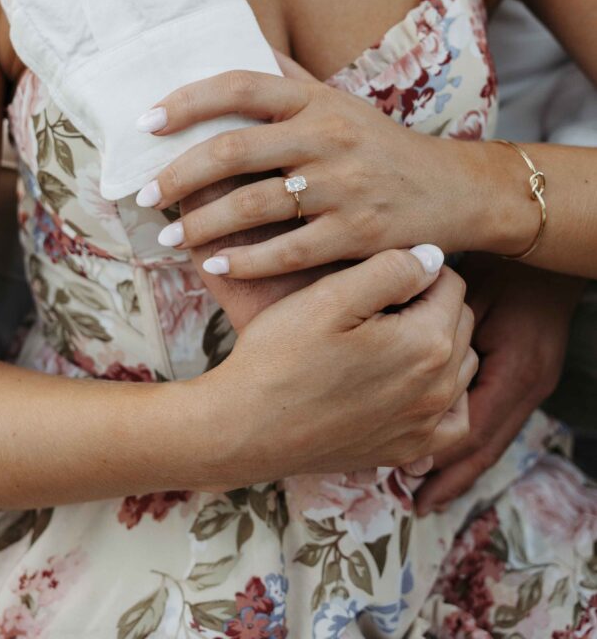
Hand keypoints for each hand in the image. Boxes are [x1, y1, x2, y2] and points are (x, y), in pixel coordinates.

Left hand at [135, 68, 481, 277]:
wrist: (455, 190)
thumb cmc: (384, 146)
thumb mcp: (342, 102)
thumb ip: (291, 77)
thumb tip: (242, 37)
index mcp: (317, 100)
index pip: (240, 85)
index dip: (186, 101)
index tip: (146, 122)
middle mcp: (327, 137)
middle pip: (234, 148)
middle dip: (178, 173)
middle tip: (144, 194)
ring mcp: (344, 187)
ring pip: (254, 204)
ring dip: (202, 223)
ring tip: (169, 236)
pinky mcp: (357, 234)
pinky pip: (287, 251)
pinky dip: (245, 261)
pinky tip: (215, 264)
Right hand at [192, 248, 477, 486]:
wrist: (245, 428)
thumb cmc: (281, 355)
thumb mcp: (330, 296)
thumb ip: (392, 270)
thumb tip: (433, 257)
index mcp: (427, 343)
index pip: (451, 283)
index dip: (415, 268)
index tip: (376, 274)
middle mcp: (440, 388)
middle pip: (460, 322)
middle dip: (429, 303)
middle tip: (376, 301)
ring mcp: (426, 425)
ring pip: (461, 365)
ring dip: (437, 343)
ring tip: (387, 334)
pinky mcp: (408, 450)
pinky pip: (454, 416)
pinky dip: (443, 394)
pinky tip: (410, 381)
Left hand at [415, 256, 582, 514]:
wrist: (547, 253)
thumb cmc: (503, 265)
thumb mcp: (471, 292)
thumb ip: (442, 327)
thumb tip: (400, 369)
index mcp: (514, 369)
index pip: (476, 426)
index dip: (442, 456)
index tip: (407, 477)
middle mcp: (528, 386)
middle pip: (488, 445)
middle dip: (453, 476)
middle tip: (417, 504)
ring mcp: (533, 386)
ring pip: (494, 438)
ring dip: (462, 465)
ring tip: (428, 492)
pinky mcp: (528, 380)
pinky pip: (498, 421)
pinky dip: (472, 442)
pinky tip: (450, 453)